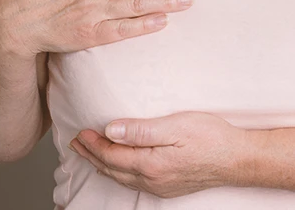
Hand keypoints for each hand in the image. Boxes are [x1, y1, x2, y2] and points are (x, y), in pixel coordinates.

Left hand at [70, 112, 246, 197]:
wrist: (237, 158)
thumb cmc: (208, 137)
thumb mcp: (174, 126)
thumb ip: (140, 130)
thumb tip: (111, 130)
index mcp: (151, 164)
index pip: (112, 155)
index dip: (94, 144)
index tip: (81, 133)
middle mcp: (152, 179)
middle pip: (112, 168)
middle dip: (92, 155)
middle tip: (76, 144)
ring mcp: (160, 186)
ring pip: (121, 177)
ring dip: (102, 164)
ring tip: (89, 156)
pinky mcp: (168, 186)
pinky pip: (133, 182)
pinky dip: (118, 173)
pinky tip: (116, 169)